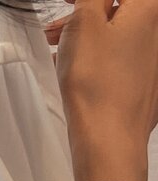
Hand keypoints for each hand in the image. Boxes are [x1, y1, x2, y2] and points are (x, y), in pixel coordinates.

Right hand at [43, 0, 157, 180]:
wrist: (109, 142)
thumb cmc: (97, 86)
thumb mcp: (83, 25)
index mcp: (149, 9)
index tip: (68, 3)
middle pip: (120, 11)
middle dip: (87, 15)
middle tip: (57, 28)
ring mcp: (154, 63)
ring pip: (119, 37)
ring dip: (89, 38)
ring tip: (60, 52)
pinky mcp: (146, 86)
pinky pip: (121, 62)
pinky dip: (99, 60)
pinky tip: (77, 72)